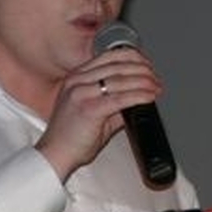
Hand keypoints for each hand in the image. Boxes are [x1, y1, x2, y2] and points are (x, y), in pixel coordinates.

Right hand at [35, 45, 160, 180]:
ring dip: (144, 82)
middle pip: (118, 65)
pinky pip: (120, 98)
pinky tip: (149, 98)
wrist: (55, 155)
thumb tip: (137, 98)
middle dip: (143, 70)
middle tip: (156, 80)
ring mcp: (81, 93)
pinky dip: (138, 96)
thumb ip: (114, 102)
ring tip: (156, 88)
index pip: (110, 57)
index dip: (134, 58)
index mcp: (77, 77)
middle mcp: (77, 81)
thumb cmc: (70, 137)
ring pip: (121, 79)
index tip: (148, 67)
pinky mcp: (89, 109)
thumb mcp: (93, 111)